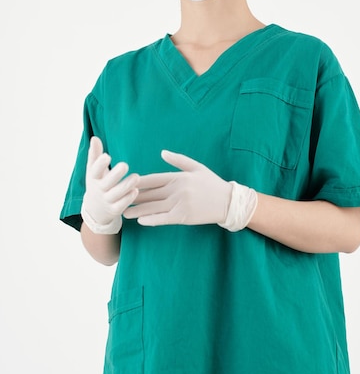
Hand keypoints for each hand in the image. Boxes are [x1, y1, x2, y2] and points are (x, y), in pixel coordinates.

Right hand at [81, 136, 139, 233]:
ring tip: (136, 177)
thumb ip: (95, 154)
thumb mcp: (94, 170)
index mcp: (93, 178)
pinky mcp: (114, 210)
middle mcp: (99, 190)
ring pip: (115, 194)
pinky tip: (136, 191)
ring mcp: (106, 201)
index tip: (107, 155)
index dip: (100, 164)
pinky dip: (128, 199)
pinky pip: (121, 205)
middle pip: (106, 183)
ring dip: (126, 186)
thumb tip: (95, 138)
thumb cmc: (98, 183)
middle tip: (125, 165)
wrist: (95, 209)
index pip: (94, 171)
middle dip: (115, 175)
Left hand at [124, 150, 257, 231]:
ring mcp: (180, 203)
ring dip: (138, 210)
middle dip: (133, 196)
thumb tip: (162, 152)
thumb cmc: (212, 183)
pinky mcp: (184, 217)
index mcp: (179, 176)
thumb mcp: (197, 167)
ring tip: (124, 212)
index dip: (138, 182)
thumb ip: (178, 160)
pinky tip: (141, 221)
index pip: (154, 178)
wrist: (228, 202)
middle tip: (117, 198)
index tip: (125, 182)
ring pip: (154, 207)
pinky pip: (163, 219)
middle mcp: (177, 189)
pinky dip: (151, 220)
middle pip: (150, 193)